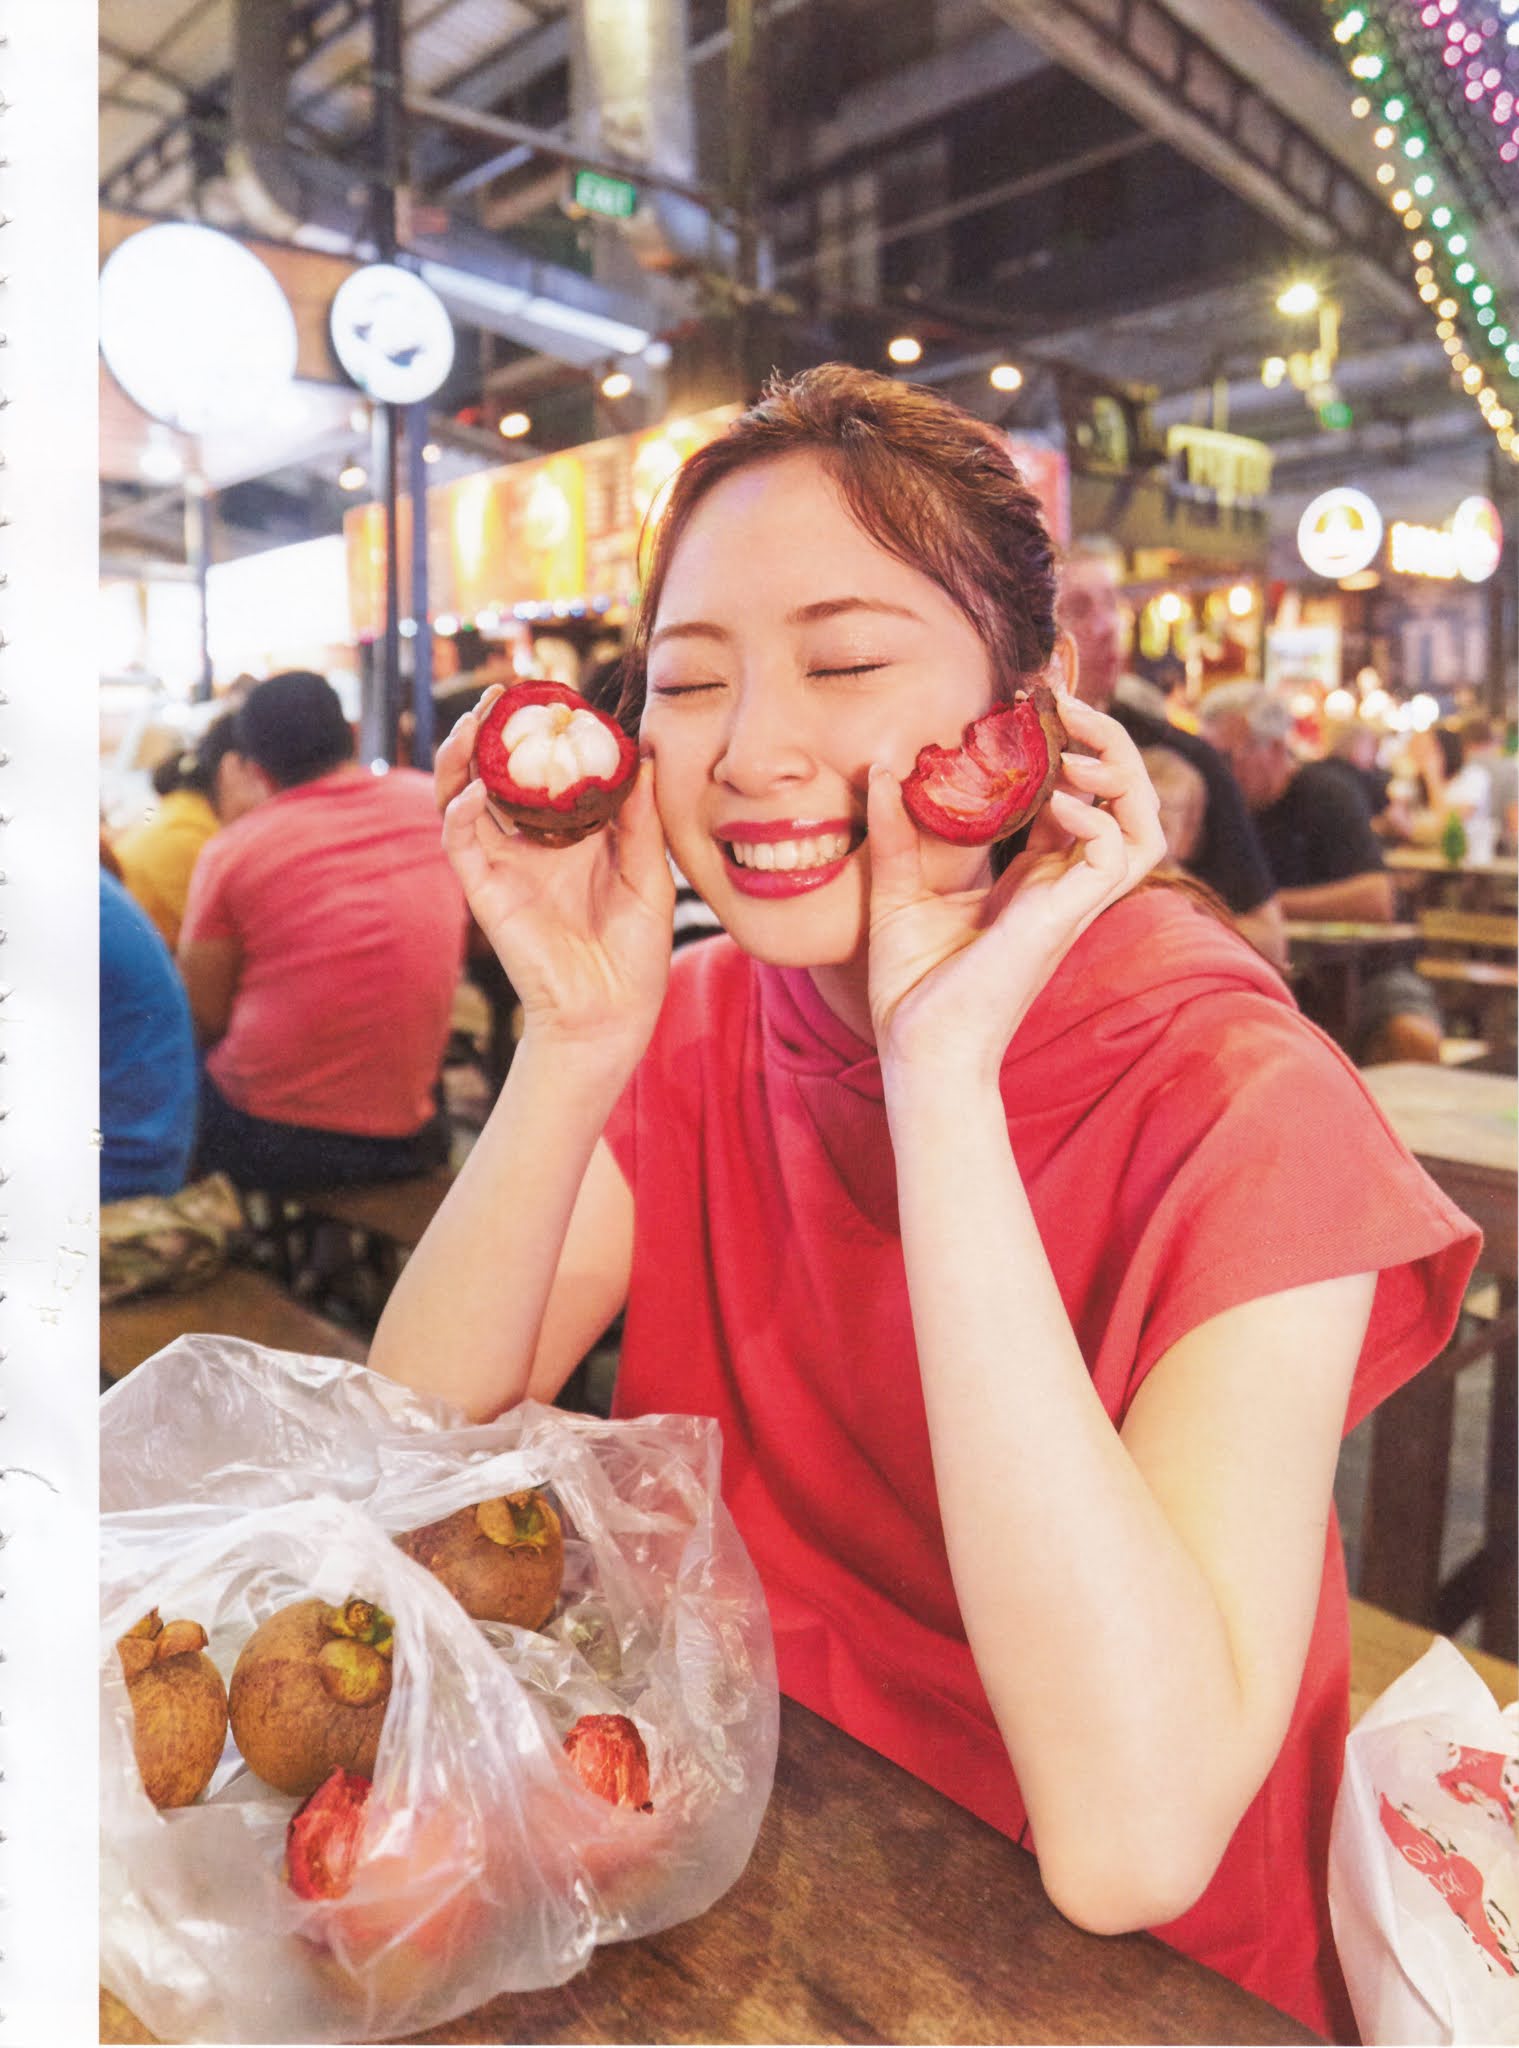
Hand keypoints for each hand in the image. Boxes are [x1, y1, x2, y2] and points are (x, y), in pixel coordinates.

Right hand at [436, 689, 676, 1054]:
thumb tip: (645, 755)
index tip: (555, 693)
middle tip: (503, 692)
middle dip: (490, 729)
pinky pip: (459, 841)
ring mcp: (502, 864)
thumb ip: (641, 819)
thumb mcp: (650, 874)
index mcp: (568, 835)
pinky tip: (476, 788)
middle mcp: (528, 843)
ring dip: (461, 756)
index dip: (541, 730)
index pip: (542, 769)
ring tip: (475, 721)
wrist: (611, 1013)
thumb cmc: (634, 953)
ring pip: (461, 796)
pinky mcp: (484, 891)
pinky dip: (460, 810)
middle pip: (493, 772)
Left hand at [867, 692, 1166, 1080]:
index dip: (1068, 747)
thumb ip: (895, 831)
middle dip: (1109, 744)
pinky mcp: (1065, 920)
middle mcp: (1063, 886)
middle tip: (1065, 704)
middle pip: (1127, 800)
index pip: (1075, 798)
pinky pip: (1118, 855)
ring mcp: (1071, 904)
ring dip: (1122, 773)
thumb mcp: (896, 893)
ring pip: (1144, 823)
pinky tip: (1054, 801)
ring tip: (1074, 744)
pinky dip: (1097, 817)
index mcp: (1033, 879)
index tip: (1033, 704)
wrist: (919, 1052)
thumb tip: (885, 767)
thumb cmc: (913, 989)